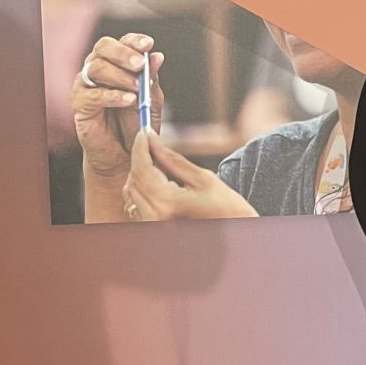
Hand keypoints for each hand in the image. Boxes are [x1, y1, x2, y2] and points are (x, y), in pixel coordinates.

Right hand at [71, 33, 165, 178]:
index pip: (122, 42)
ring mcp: (86, 85)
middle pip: (103, 47)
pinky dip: (112, 96)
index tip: (149, 44)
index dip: (134, 41)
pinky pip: (92, 95)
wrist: (126, 152)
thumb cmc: (137, 121)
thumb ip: (151, 79)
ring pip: (96, 68)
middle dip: (123, 53)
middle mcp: (98, 68)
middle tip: (139, 65)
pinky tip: (129, 100)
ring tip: (138, 89)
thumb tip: (157, 56)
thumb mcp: (151, 99)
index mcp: (117, 62)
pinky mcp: (79, 105)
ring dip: (120, 76)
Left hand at [122, 130, 258, 219]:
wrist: (233, 233)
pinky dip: (143, 188)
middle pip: (134, 179)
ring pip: (132, 190)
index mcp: (167, 202)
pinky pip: (136, 203)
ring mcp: (150, 225)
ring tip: (160, 164)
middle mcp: (153, 216)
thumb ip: (172, 159)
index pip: (142, 168)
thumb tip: (153, 140)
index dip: (140, 147)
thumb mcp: (202, 178)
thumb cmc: (225, 207)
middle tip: (153, 143)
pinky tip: (159, 181)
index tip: (143, 131)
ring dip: (141, 173)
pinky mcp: (151, 228)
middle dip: (141, 158)